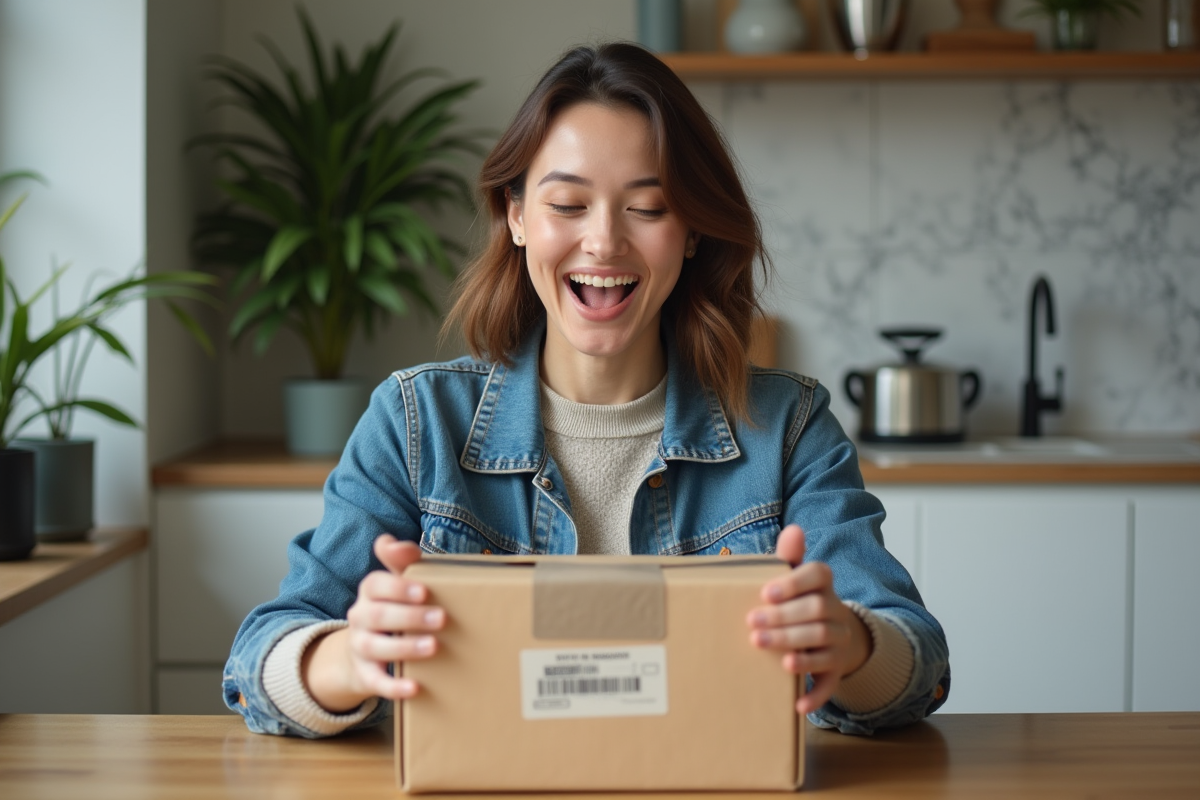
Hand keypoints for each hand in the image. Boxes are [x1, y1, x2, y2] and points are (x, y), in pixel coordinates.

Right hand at [303, 534, 444, 712]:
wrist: (361, 654)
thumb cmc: (392, 609)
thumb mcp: (397, 584)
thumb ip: (402, 561)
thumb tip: (392, 541)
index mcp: (370, 592)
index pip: (375, 584)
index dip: (398, 587)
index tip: (424, 590)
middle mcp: (360, 616)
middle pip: (378, 614)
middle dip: (410, 616)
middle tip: (442, 618)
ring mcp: (360, 646)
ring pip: (375, 646)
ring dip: (404, 647)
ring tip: (433, 647)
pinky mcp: (364, 674)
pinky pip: (375, 682)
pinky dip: (393, 686)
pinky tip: (414, 687)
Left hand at [746, 524, 871, 714]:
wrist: (839, 637)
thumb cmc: (804, 603)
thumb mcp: (798, 580)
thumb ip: (790, 557)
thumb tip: (793, 529)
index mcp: (824, 587)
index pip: (819, 575)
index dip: (794, 583)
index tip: (765, 593)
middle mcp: (837, 613)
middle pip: (817, 612)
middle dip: (785, 618)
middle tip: (752, 623)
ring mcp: (839, 644)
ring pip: (824, 645)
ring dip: (795, 649)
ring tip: (766, 650)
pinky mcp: (836, 672)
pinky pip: (830, 685)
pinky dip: (815, 696)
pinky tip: (797, 704)